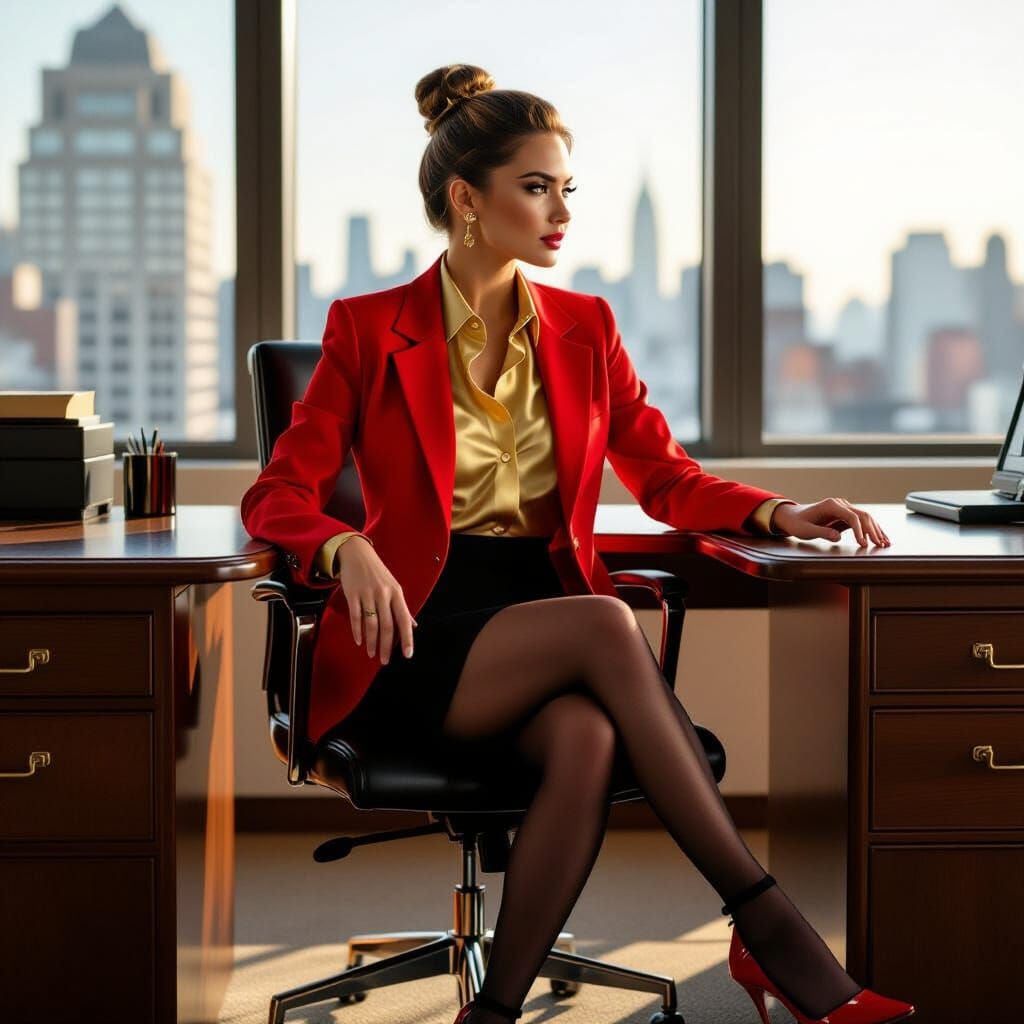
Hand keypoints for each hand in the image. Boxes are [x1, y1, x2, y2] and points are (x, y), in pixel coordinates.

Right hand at [335, 537, 417, 663]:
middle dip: (387, 646)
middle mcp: (384, 595)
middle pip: (387, 626)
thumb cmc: (378, 573)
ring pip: (371, 624)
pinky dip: (357, 631)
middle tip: (385, 661)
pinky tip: (359, 641)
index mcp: (397, 594)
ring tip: (372, 654)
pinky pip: (356, 616)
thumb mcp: (394, 587)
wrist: (357, 554)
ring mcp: (368, 594)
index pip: (404, 620)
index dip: (407, 638)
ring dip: (371, 642)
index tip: (408, 654)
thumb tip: (413, 626)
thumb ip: (402, 608)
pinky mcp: (352, 594)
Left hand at [773, 499, 890, 547]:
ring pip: (865, 517)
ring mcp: (843, 508)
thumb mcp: (805, 530)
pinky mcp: (844, 514)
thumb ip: (821, 533)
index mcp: (831, 505)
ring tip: (885, 543)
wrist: (791, 516)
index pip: (851, 517)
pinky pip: (860, 521)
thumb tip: (838, 537)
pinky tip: (878, 538)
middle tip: (880, 545)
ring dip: (876, 530)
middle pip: (862, 516)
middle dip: (873, 531)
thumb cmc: (796, 523)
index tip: (863, 543)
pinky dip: (870, 529)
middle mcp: (840, 504)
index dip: (859, 531)